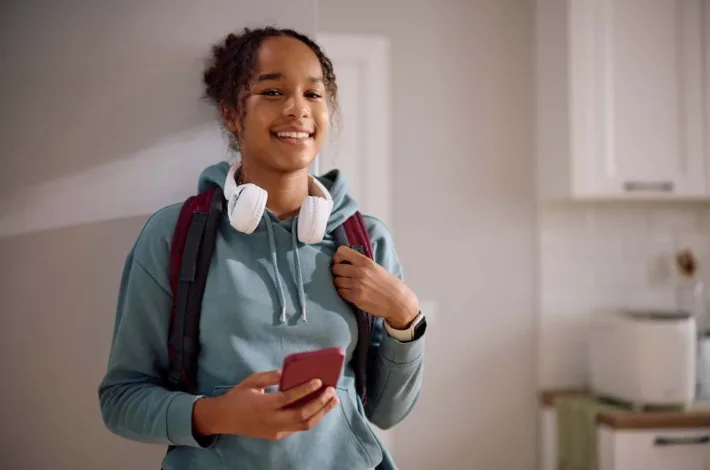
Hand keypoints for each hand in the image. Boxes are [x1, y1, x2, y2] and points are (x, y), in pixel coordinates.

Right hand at [193, 369, 338, 439]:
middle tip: (331, 391)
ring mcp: (275, 430)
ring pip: (303, 425)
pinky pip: (297, 428)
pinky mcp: (277, 435)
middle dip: (320, 403)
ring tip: (333, 401)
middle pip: (302, 415)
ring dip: (321, 413)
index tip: (319, 381)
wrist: (224, 419)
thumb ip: (270, 376)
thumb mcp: (252, 381)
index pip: (289, 398)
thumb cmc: (238, 396)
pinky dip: (311, 419)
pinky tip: (320, 409)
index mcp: (265, 404)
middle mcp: (272, 420)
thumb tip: (288, 371)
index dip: (306, 390)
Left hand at [331, 246, 418, 328]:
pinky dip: (344, 292)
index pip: (341, 251)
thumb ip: (361, 264)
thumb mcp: (376, 268)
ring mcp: (357, 284)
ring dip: (340, 283)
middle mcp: (360, 271)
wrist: (398, 301)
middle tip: (343, 276)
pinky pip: (341, 292)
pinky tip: (351, 293)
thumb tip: (345, 262)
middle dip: (337, 272)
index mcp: (365, 261)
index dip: (337, 257)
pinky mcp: (355, 297)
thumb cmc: (389, 284)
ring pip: (336, 281)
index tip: (339, 262)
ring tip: (348, 286)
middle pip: (336, 268)